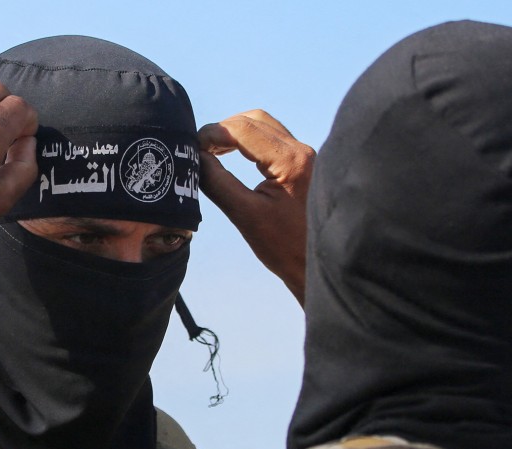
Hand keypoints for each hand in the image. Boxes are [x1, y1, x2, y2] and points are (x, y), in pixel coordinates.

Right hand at [198, 110, 312, 304]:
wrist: (319, 265)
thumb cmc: (285, 247)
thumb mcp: (245, 215)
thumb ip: (217, 182)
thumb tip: (195, 157)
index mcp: (291, 161)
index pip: (243, 129)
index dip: (212, 133)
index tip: (192, 148)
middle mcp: (302, 151)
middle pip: (255, 120)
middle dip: (224, 129)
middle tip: (201, 148)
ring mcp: (306, 156)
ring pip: (265, 127)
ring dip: (236, 134)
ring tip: (213, 152)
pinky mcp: (305, 164)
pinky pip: (273, 140)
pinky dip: (249, 142)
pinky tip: (233, 157)